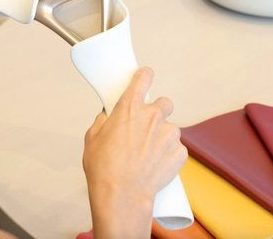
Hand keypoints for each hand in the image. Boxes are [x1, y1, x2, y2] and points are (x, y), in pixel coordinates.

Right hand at [82, 67, 186, 238]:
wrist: (122, 196)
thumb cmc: (104, 169)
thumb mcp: (92, 139)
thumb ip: (103, 122)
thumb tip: (108, 117)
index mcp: (129, 107)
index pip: (143, 78)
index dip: (144, 77)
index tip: (145, 77)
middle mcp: (153, 116)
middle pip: (164, 103)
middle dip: (157, 111)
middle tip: (146, 127)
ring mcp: (169, 134)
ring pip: (170, 128)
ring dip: (162, 136)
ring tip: (148, 154)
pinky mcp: (180, 152)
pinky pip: (177, 149)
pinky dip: (169, 155)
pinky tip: (156, 165)